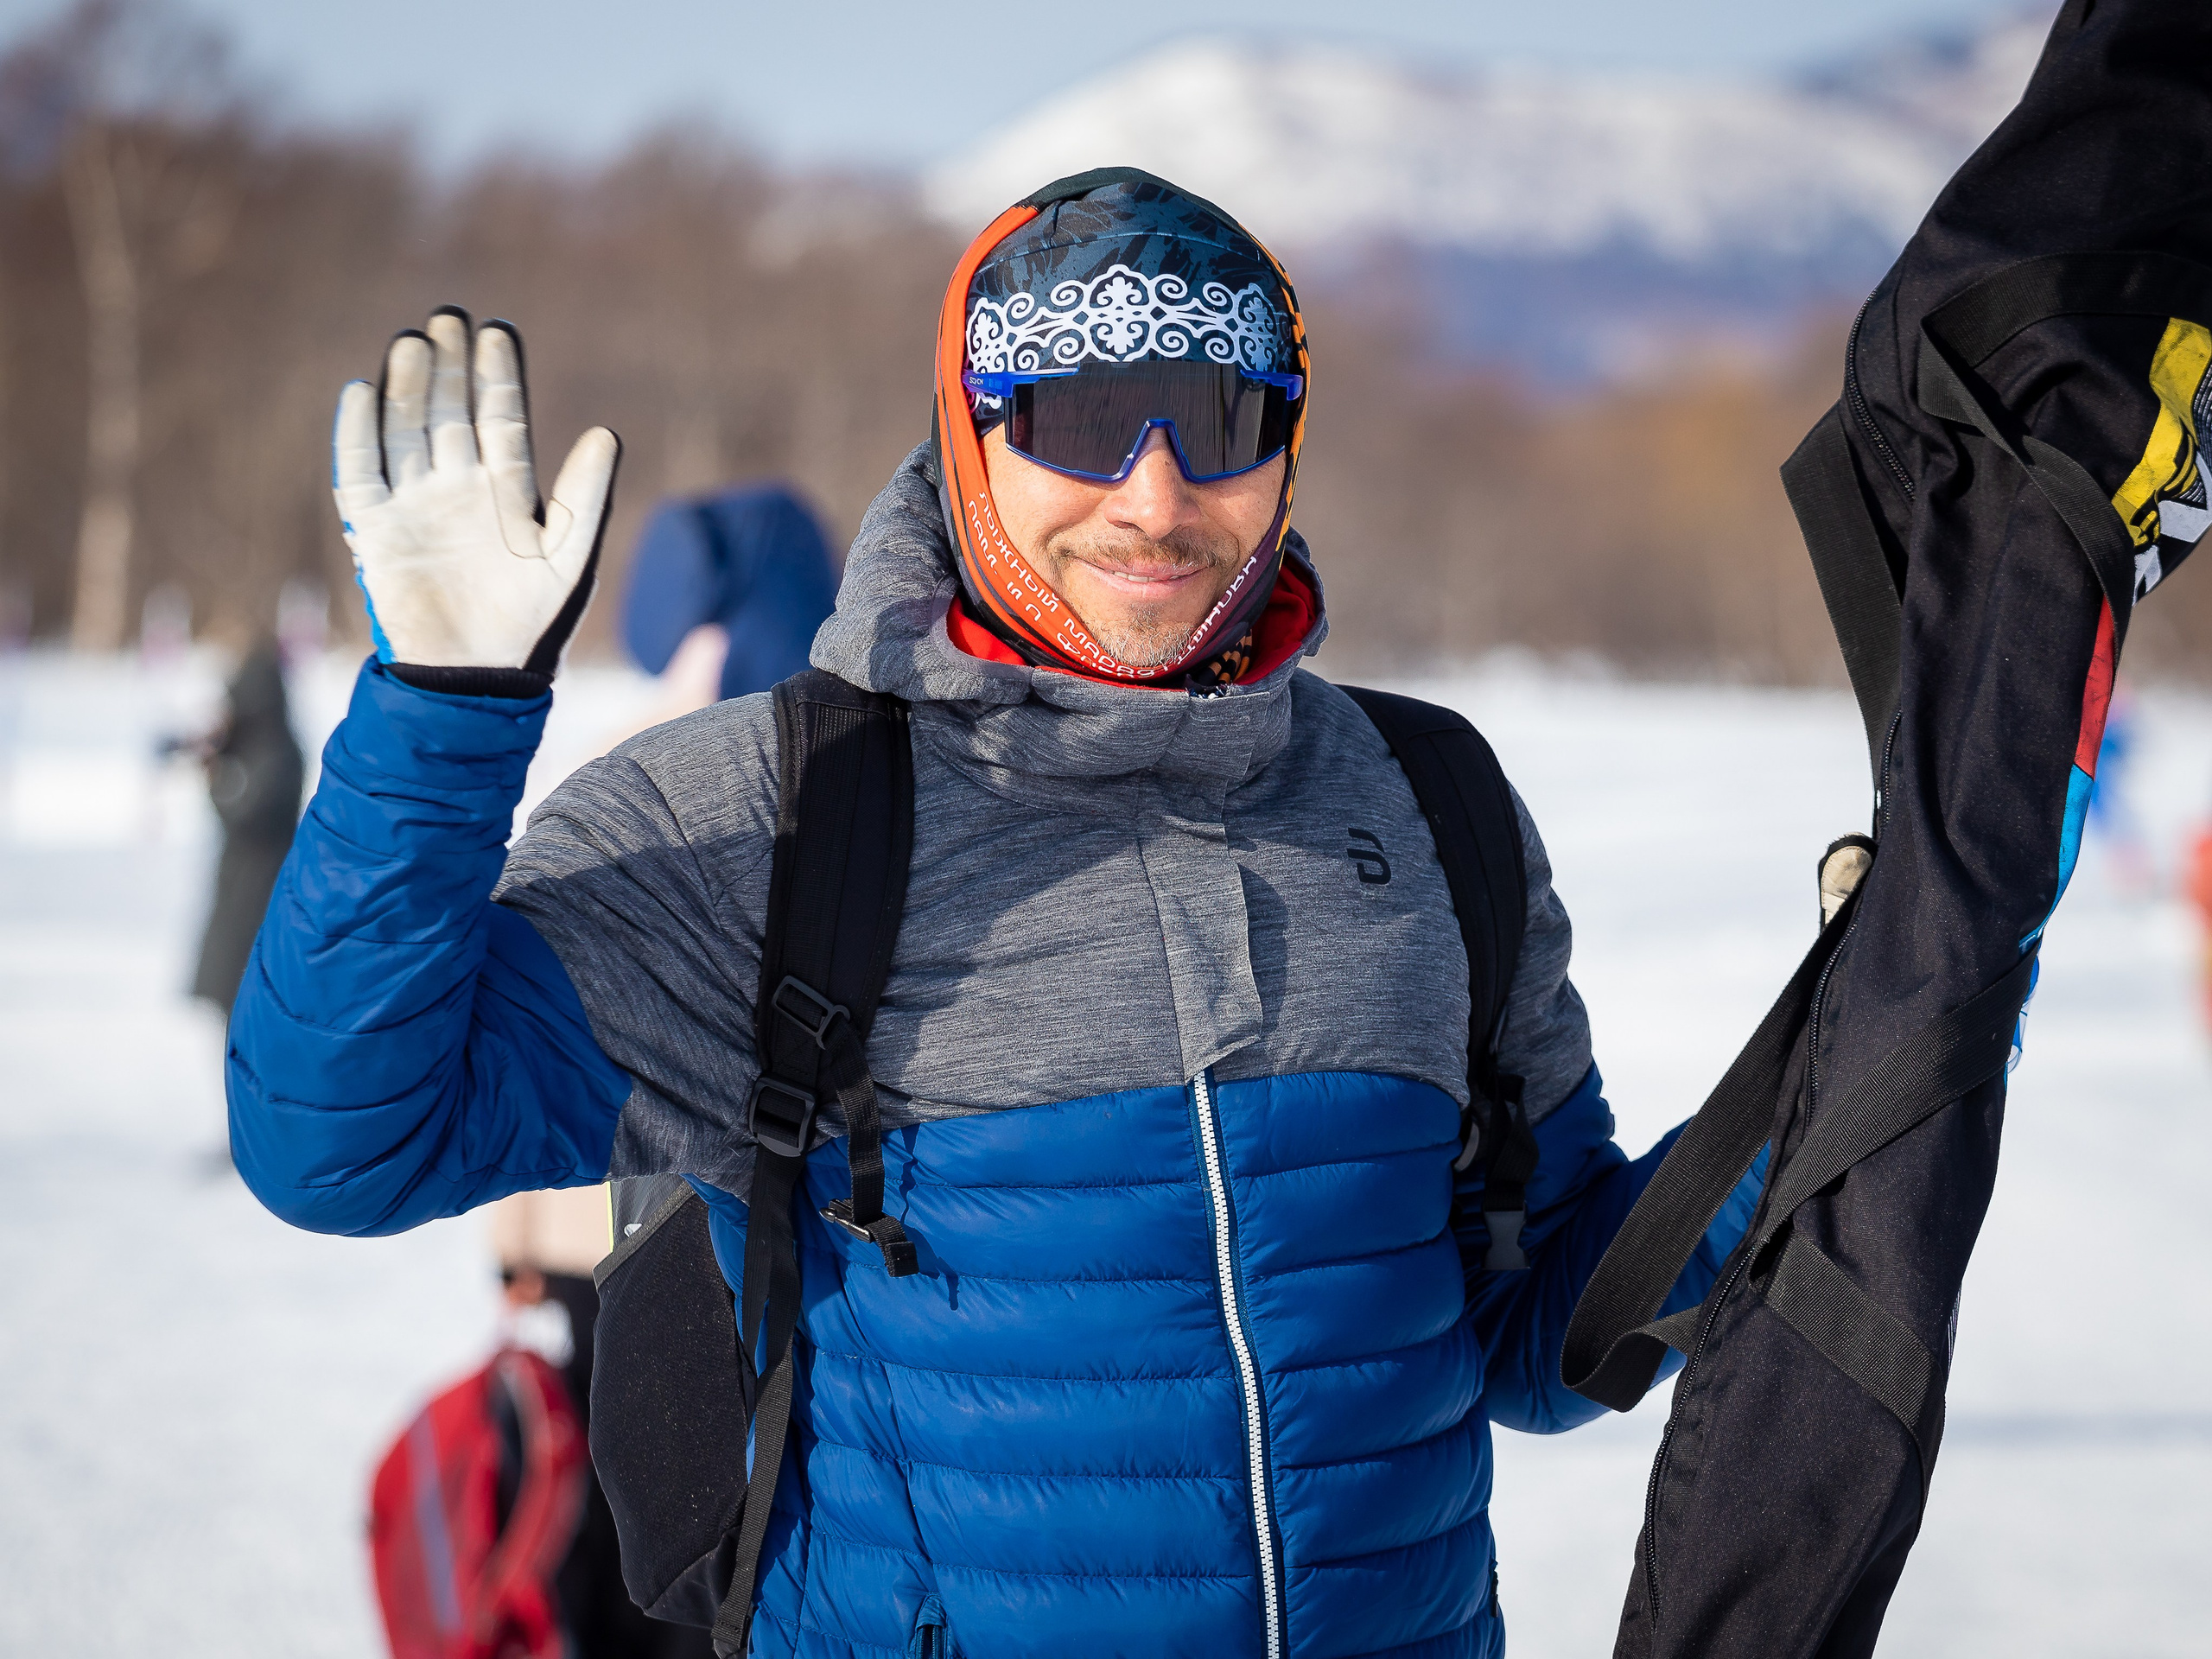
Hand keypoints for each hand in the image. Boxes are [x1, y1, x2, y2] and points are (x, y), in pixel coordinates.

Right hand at [333, 306, 618, 685]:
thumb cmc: (532, 618)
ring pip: (406, 429)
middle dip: (448, 365)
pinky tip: (362, 391)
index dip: (497, 374)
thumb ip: (586, 494)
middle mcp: (458, 487)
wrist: (479, 672)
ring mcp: (416, 503)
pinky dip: (357, 433)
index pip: (500, 415)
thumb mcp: (570, 553)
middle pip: (449, 411)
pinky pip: (360, 470)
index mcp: (506, 488)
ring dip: (406, 386)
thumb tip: (607, 432)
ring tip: (412, 341)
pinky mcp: (376, 527)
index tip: (496, 329)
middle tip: (446, 317)